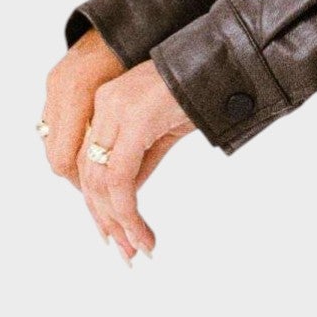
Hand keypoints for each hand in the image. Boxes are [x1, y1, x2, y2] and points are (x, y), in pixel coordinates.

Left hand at [41, 28, 195, 261]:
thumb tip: (124, 197)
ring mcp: (116, 110)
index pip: (89, 164)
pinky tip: (142, 232)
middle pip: (89, 177)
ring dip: (119, 222)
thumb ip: (139, 159)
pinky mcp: (135, 120)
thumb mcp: (163, 130)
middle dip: (106, 220)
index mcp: (106, 104)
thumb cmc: (201, 92)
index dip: (98, 204)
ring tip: (137, 248)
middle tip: (126, 252)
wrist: (227, 64)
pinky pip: (120, 178)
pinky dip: (128, 211)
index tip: (114, 235)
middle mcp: (103, 106)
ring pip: (100, 182)